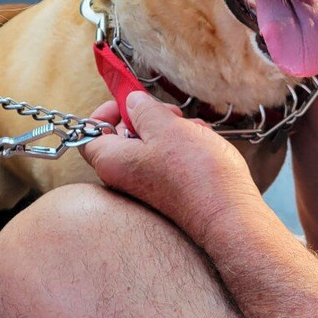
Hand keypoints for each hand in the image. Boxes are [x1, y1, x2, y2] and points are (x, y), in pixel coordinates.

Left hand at [82, 91, 261, 238]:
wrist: (228, 215)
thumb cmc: (195, 173)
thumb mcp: (166, 127)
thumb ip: (143, 109)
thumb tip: (132, 102)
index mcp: (112, 162)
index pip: (89, 134)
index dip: (106, 112)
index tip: (130, 101)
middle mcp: (123, 177)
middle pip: (123, 135)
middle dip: (148, 116)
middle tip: (170, 112)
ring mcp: (147, 185)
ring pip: (151, 144)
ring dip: (171, 129)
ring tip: (194, 130)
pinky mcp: (169, 189)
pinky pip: (168, 159)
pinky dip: (183, 145)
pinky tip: (202, 143)